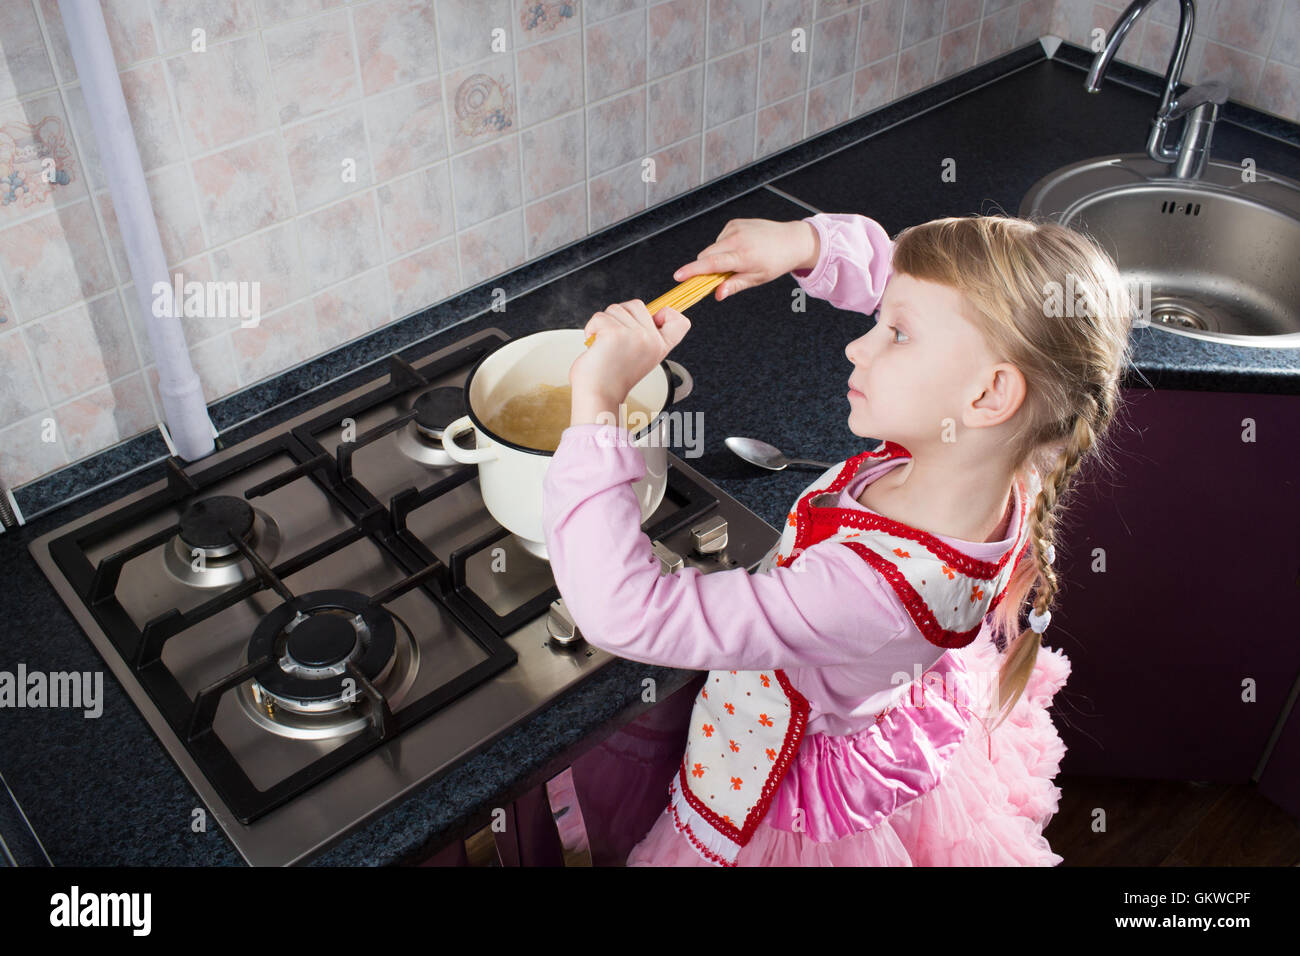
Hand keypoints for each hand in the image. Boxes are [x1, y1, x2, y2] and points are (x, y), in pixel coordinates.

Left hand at [569, 299, 690, 411]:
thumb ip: (644, 336)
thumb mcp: (639, 356)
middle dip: (620, 316)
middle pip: (637, 305)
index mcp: (660, 347)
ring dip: (603, 323)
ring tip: (604, 345)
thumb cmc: (611, 379)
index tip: (655, 318)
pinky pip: (599, 317)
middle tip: (615, 339)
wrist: (598, 396)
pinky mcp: (615, 334)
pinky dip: (591, 329)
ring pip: (615, 308)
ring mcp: (635, 336)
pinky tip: (595, 345)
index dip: (668, 313)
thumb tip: (637, 314)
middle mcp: (652, 340)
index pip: (679, 321)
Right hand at [672, 218, 819, 300]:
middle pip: (706, 255)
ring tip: (737, 260)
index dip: (693, 271)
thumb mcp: (757, 279)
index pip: (712, 264)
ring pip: (712, 248)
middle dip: (704, 267)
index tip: (678, 276)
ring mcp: (735, 228)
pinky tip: (739, 248)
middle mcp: (737, 239)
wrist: (791, 240)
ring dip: (717, 257)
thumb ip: (735, 285)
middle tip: (718, 277)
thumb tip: (718, 294)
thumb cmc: (775, 262)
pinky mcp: (734, 223)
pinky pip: (719, 239)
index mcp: (744, 256)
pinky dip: (723, 247)